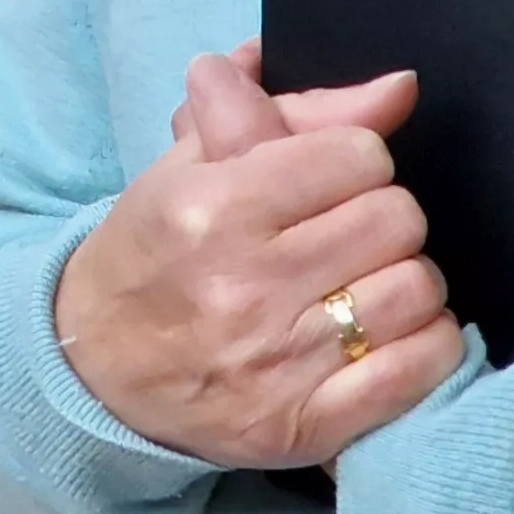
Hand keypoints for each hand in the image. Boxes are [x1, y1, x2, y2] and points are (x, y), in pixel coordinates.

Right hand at [52, 42, 460, 468]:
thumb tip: (398, 88)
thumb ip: (291, 114)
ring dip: (402, 280)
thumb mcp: (191, 168)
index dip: (350, 160)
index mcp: (208, 209)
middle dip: (379, 217)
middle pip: (397, 219)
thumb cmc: (152, 255)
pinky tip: (383, 334)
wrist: (91, 370)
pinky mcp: (305, 425)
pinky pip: (421, 367)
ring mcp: (276, 362)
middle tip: (343, 234)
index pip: (357, 155)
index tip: (325, 181)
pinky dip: (422, 343)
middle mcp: (242, 285)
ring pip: (418, 289)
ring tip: (361, 284)